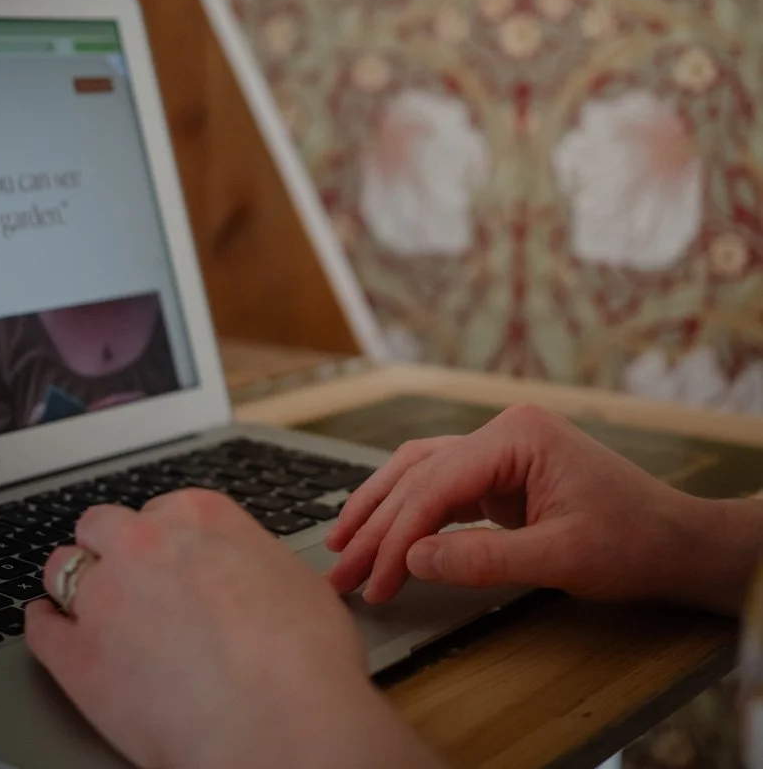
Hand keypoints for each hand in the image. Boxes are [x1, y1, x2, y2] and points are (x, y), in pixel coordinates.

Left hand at [26, 491, 443, 768]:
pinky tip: (48, 626)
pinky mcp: (76, 658)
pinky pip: (38, 628)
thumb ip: (253, 564)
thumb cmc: (304, 658)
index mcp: (201, 516)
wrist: (279, 723)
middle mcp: (145, 543)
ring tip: (83, 600)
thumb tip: (250, 577)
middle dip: (111, 546)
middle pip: (102, 524)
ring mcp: (105, 597)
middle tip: (125, 574)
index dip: (164, 537)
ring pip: (63, 567)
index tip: (168, 556)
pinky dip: (43, 624)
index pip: (162, 510)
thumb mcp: (294, 580)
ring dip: (73, 580)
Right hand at [326, 404, 750, 613]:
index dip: (397, 536)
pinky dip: (411, 511)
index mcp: (517, 435)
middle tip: (338, 568)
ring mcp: (500, 448)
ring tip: (343, 545)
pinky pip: (443, 486)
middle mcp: (502, 431)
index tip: (374, 581)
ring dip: (382, 508)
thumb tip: (411, 559)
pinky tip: (385, 532)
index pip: (436, 485)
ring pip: (421, 471)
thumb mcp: (560, 558)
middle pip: (418, 471)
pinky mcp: (501, 471)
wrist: (675, 539)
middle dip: (375, 521)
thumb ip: (483, 558)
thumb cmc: (631, 542)